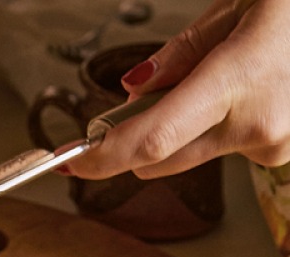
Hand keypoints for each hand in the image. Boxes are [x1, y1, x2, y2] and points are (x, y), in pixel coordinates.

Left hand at [69, 0, 289, 180]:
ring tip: (220, 76)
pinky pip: (225, 147)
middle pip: (159, 159)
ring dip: (182, 130)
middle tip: (135, 100)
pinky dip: (216, 126)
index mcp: (239, 81)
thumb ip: (179, 55)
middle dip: (134, 139)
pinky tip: (245, 89)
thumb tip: (133, 90)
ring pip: (191, 155)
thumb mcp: (235, 8)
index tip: (66, 163)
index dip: (100, 159)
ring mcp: (274, 143)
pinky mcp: (282, 150)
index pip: (149, 141)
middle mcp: (257, 125)